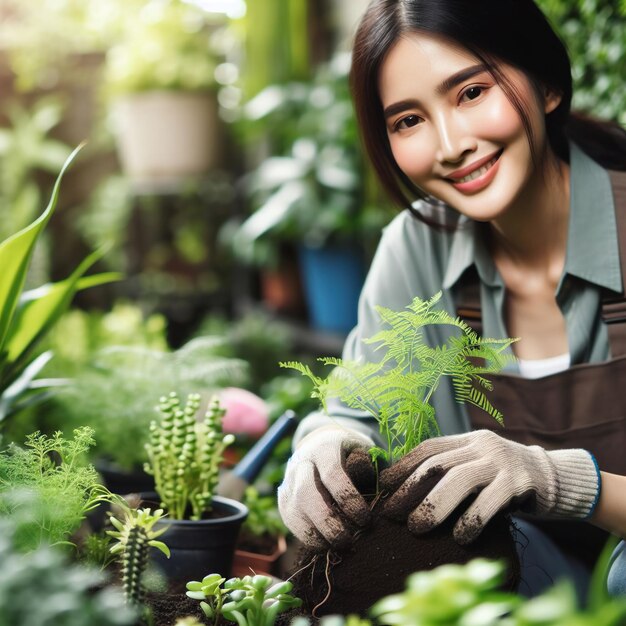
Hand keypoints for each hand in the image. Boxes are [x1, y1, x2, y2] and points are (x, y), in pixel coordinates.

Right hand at [278, 426, 373, 549]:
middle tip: (347, 540)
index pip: (332, 472)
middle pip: (305, 492)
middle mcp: (301, 460)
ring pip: (293, 508)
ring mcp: (289, 478)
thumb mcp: (365, 454)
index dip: (348, 498)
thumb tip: (374, 496)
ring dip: (315, 533)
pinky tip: (324, 544)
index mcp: (325, 446)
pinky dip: (306, 535)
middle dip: (327, 520)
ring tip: (337, 546)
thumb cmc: (352, 454)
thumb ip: (369, 472)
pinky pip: (290, 519)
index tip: (365, 519)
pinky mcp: (283, 496)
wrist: (323, 444)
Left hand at [380, 430, 599, 543]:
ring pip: (459, 480)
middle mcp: (482, 446)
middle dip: (410, 489)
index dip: (403, 466)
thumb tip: (405, 491)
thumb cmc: (504, 479)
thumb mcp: (477, 466)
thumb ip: (451, 470)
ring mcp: (502, 462)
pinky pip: (489, 503)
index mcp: (467, 440)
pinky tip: (460, 537)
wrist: (556, 478)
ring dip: (434, 506)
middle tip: (392, 513)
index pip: (428, 449)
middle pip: (437, 464)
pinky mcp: (520, 482)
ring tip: (416, 528)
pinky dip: (470, 521)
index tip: (383, 486)